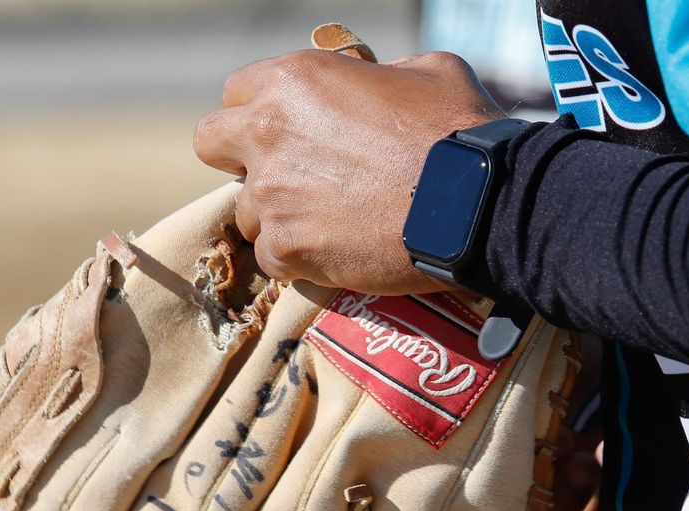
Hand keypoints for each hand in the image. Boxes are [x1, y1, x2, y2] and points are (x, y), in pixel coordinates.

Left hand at [194, 49, 506, 293]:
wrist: (477, 203)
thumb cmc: (459, 131)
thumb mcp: (425, 72)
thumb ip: (380, 76)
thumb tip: (378, 85)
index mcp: (294, 81)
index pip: (237, 92)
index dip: (262, 111)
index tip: (290, 132)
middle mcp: (269, 133)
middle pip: (211, 144)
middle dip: (240, 159)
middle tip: (284, 176)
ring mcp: (274, 195)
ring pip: (246, 212)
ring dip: (277, 217)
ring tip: (327, 225)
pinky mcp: (290, 248)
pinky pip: (272, 260)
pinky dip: (298, 261)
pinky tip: (334, 255)